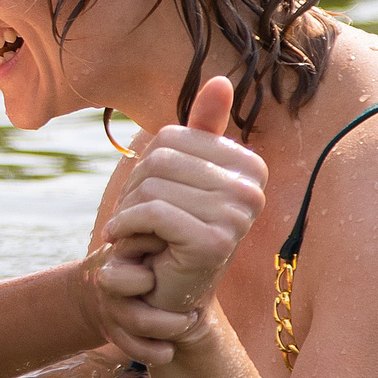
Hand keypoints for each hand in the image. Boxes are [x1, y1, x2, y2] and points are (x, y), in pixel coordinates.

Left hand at [92, 75, 266, 362]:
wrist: (167, 297)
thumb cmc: (170, 234)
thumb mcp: (184, 178)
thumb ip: (203, 130)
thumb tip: (221, 80)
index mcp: (248, 166)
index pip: (172, 137)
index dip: (146, 165)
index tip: (149, 196)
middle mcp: (251, 189)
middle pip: (160, 160)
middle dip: (133, 190)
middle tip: (134, 220)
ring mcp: (237, 216)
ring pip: (153, 186)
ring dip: (128, 212)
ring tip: (134, 233)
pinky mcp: (215, 241)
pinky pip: (153, 213)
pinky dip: (128, 226)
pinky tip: (125, 241)